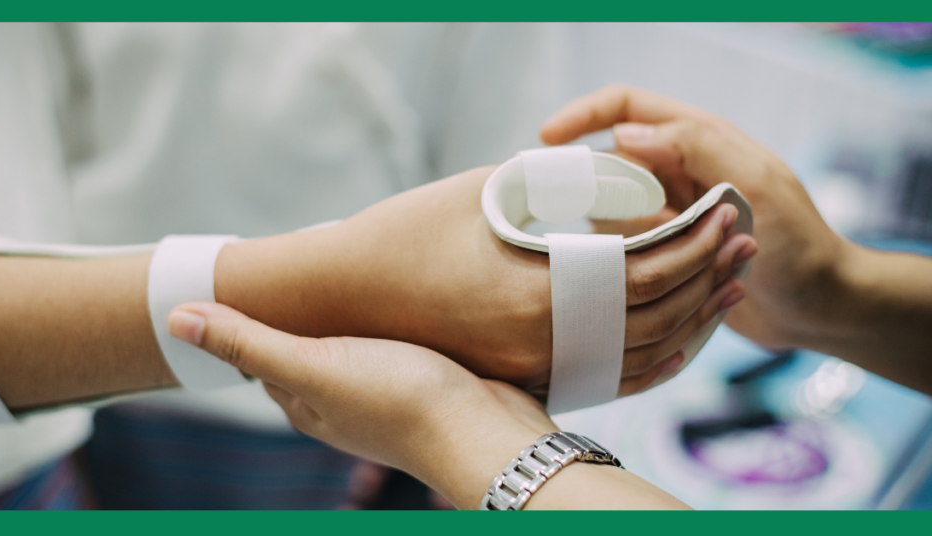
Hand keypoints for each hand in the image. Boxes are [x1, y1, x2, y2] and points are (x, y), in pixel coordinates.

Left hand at [166, 302, 686, 508]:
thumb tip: (174, 318)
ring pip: (350, 342)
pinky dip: (383, 319)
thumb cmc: (400, 401)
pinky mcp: (422, 379)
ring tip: (347, 271)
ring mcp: (381, 392)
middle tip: (302, 263)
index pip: (262, 352)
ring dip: (346, 312)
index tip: (253, 274)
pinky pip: (389, 343)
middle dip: (302, 310)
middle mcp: (338, 400)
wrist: (487, 431)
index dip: (254, 313)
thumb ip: (248, 342)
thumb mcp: (314, 365)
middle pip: (306, 345)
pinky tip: (395, 297)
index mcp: (304, 400)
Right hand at [309, 166, 754, 393]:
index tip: (724, 211)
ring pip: (637, 351)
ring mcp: (531, 364)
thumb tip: (607, 174)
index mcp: (535, 289)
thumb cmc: (402, 235)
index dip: (693, 240)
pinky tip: (677, 340)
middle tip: (740, 241)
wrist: (343, 297)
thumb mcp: (480, 192)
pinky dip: (649, 358)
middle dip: (705, 274)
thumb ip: (551, 184)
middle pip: (652, 313)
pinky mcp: (521, 375)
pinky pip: (605, 376)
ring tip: (725, 284)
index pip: (644, 269)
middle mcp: (541, 338)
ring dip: (688, 316)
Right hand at [541, 85, 842, 349]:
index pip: (624, 108)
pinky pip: (623, 253)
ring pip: (611, 215)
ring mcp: (666, 215)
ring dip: (630, 240)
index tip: (546, 140)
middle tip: (637, 230)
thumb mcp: (756, 183)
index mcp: (696, 141)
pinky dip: (633, 267)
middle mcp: (675, 173)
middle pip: (609, 168)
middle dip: (608, 197)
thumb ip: (696, 147)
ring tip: (673, 261)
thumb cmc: (799, 243)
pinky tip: (668, 283)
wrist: (818, 308)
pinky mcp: (662, 255)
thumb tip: (625, 134)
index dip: (582, 116)